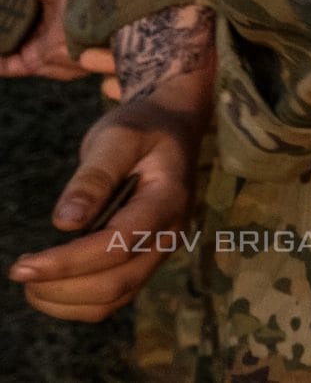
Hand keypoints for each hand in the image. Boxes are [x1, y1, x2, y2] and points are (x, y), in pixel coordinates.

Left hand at [9, 69, 209, 319]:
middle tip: (19, 271)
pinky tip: (50, 283)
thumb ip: (94, 177)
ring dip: (66, 301)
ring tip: (31, 281)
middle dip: (61, 287)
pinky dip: (77, 302)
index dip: (69, 262)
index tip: (21, 266)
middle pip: (116, 284)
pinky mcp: (145, 259)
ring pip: (114, 299)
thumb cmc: (141, 128)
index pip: (118, 245)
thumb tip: (65, 222)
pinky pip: (113, 297)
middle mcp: (170, 234)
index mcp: (168, 200)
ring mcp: (159, 251)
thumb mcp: (117, 137)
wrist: (171, 129)